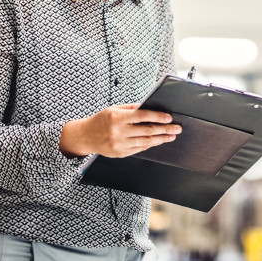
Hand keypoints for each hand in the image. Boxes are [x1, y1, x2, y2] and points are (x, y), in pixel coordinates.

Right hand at [59, 104, 181, 157]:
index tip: (169, 117)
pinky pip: (139, 149)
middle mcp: (118, 132)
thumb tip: (149, 107)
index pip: (143, 116)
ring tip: (171, 136)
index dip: (158, 116)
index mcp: (117, 117)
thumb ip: (132, 109)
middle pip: (147, 130)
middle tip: (177, 128)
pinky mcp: (120, 153)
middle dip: (165, 129)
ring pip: (145, 142)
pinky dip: (149, 145)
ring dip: (161, 139)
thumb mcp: (114, 109)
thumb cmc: (101, 120)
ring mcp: (119, 144)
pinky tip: (157, 141)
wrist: (85, 136)